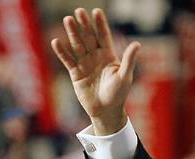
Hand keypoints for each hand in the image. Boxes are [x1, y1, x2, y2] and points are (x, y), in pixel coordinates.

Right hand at [51, 8, 139, 134]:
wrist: (106, 111)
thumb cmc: (119, 94)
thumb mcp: (124, 76)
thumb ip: (129, 60)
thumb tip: (137, 43)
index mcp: (109, 56)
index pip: (104, 36)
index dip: (100, 24)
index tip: (96, 11)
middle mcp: (96, 57)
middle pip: (89, 37)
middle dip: (84, 25)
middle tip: (79, 11)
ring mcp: (85, 64)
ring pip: (78, 46)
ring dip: (73, 33)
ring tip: (68, 19)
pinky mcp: (76, 74)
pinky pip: (68, 60)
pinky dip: (62, 52)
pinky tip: (56, 41)